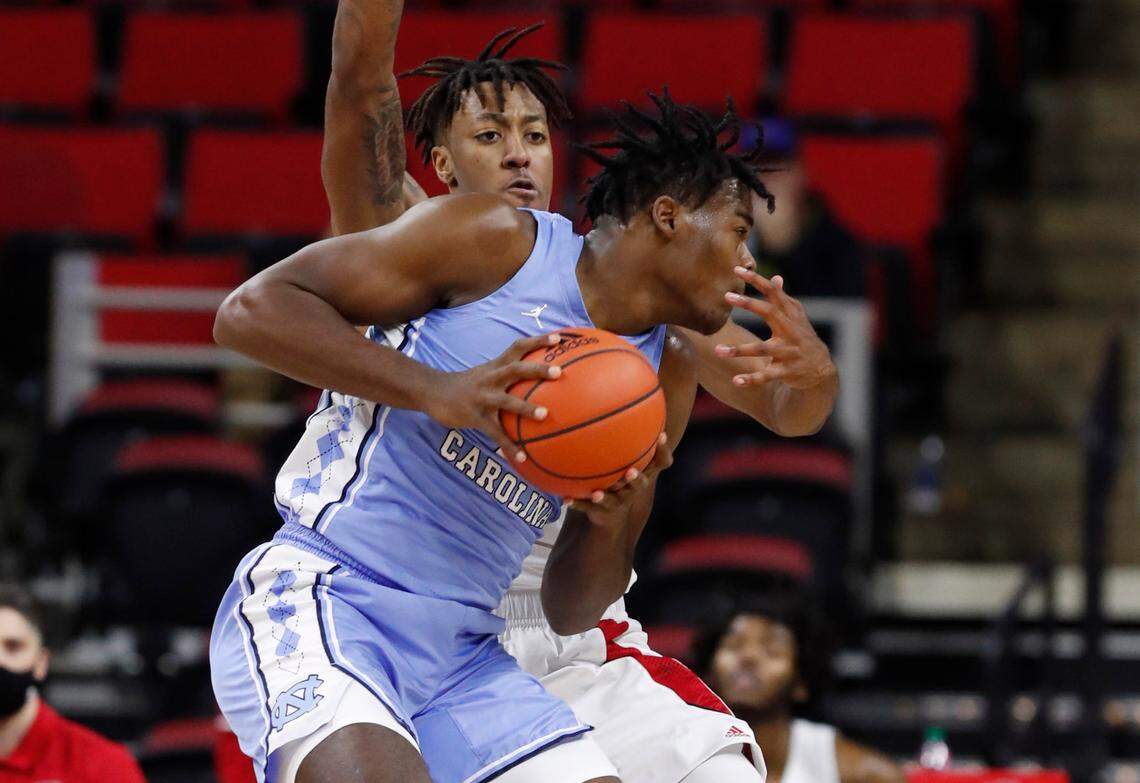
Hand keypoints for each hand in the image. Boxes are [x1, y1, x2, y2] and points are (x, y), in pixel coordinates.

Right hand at [427, 333, 562, 461]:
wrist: (433, 392)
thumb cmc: (467, 384)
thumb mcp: (486, 372)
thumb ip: (507, 372)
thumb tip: (535, 375)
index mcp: (495, 366)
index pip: (518, 347)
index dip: (538, 341)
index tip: (559, 339)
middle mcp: (491, 378)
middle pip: (516, 369)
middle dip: (537, 369)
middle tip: (559, 371)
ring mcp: (482, 397)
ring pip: (506, 401)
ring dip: (525, 407)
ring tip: (544, 415)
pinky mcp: (475, 417)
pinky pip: (495, 433)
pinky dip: (508, 446)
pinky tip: (522, 458)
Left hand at [568, 432, 672, 527]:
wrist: (610, 508)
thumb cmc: (617, 469)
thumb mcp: (622, 450)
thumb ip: (622, 427)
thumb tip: (612, 388)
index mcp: (644, 471)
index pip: (662, 461)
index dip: (663, 450)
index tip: (661, 435)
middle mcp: (635, 487)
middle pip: (641, 484)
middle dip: (636, 479)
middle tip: (629, 472)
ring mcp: (620, 501)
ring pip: (616, 501)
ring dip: (606, 497)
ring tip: (597, 493)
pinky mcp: (603, 512)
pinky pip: (589, 509)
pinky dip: (578, 504)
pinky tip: (565, 499)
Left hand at [716, 267, 835, 388]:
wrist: (820, 368)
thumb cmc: (801, 337)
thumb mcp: (796, 318)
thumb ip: (784, 299)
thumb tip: (776, 278)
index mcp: (790, 315)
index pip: (773, 293)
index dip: (756, 280)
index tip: (737, 269)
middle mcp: (790, 330)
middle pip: (769, 313)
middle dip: (749, 304)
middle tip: (726, 296)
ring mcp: (788, 351)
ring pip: (762, 349)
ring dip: (740, 350)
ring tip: (718, 350)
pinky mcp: (786, 371)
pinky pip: (767, 375)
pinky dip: (752, 379)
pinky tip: (736, 381)